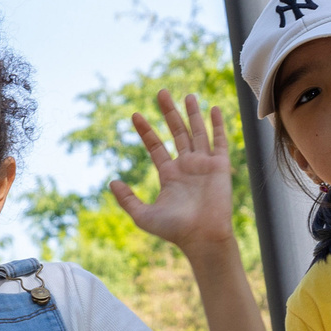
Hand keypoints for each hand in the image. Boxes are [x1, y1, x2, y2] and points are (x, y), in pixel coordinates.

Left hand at [108, 90, 237, 263]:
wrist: (202, 237)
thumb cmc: (174, 230)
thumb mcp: (143, 215)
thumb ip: (127, 199)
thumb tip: (111, 182)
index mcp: (169, 174)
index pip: (155, 146)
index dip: (145, 130)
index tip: (134, 115)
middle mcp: (186, 166)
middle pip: (176, 132)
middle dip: (168, 112)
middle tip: (160, 93)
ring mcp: (203, 164)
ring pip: (197, 132)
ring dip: (192, 113)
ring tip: (187, 95)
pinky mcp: (219, 166)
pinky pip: (219, 141)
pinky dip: (217, 125)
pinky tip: (213, 109)